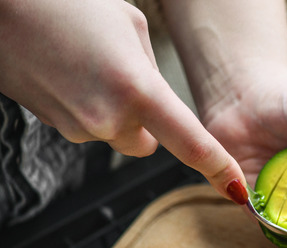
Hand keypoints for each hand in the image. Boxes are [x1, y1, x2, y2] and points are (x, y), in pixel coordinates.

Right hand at [0, 0, 245, 200]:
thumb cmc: (61, 3)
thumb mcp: (128, 26)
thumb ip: (150, 70)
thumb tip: (152, 96)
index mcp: (138, 91)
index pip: (192, 145)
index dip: (219, 169)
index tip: (236, 189)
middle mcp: (107, 119)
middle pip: (147, 144)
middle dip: (146, 122)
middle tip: (124, 78)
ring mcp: (75, 127)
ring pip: (113, 134)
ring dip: (112, 110)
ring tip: (87, 64)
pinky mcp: (50, 127)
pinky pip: (84, 125)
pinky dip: (84, 106)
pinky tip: (68, 71)